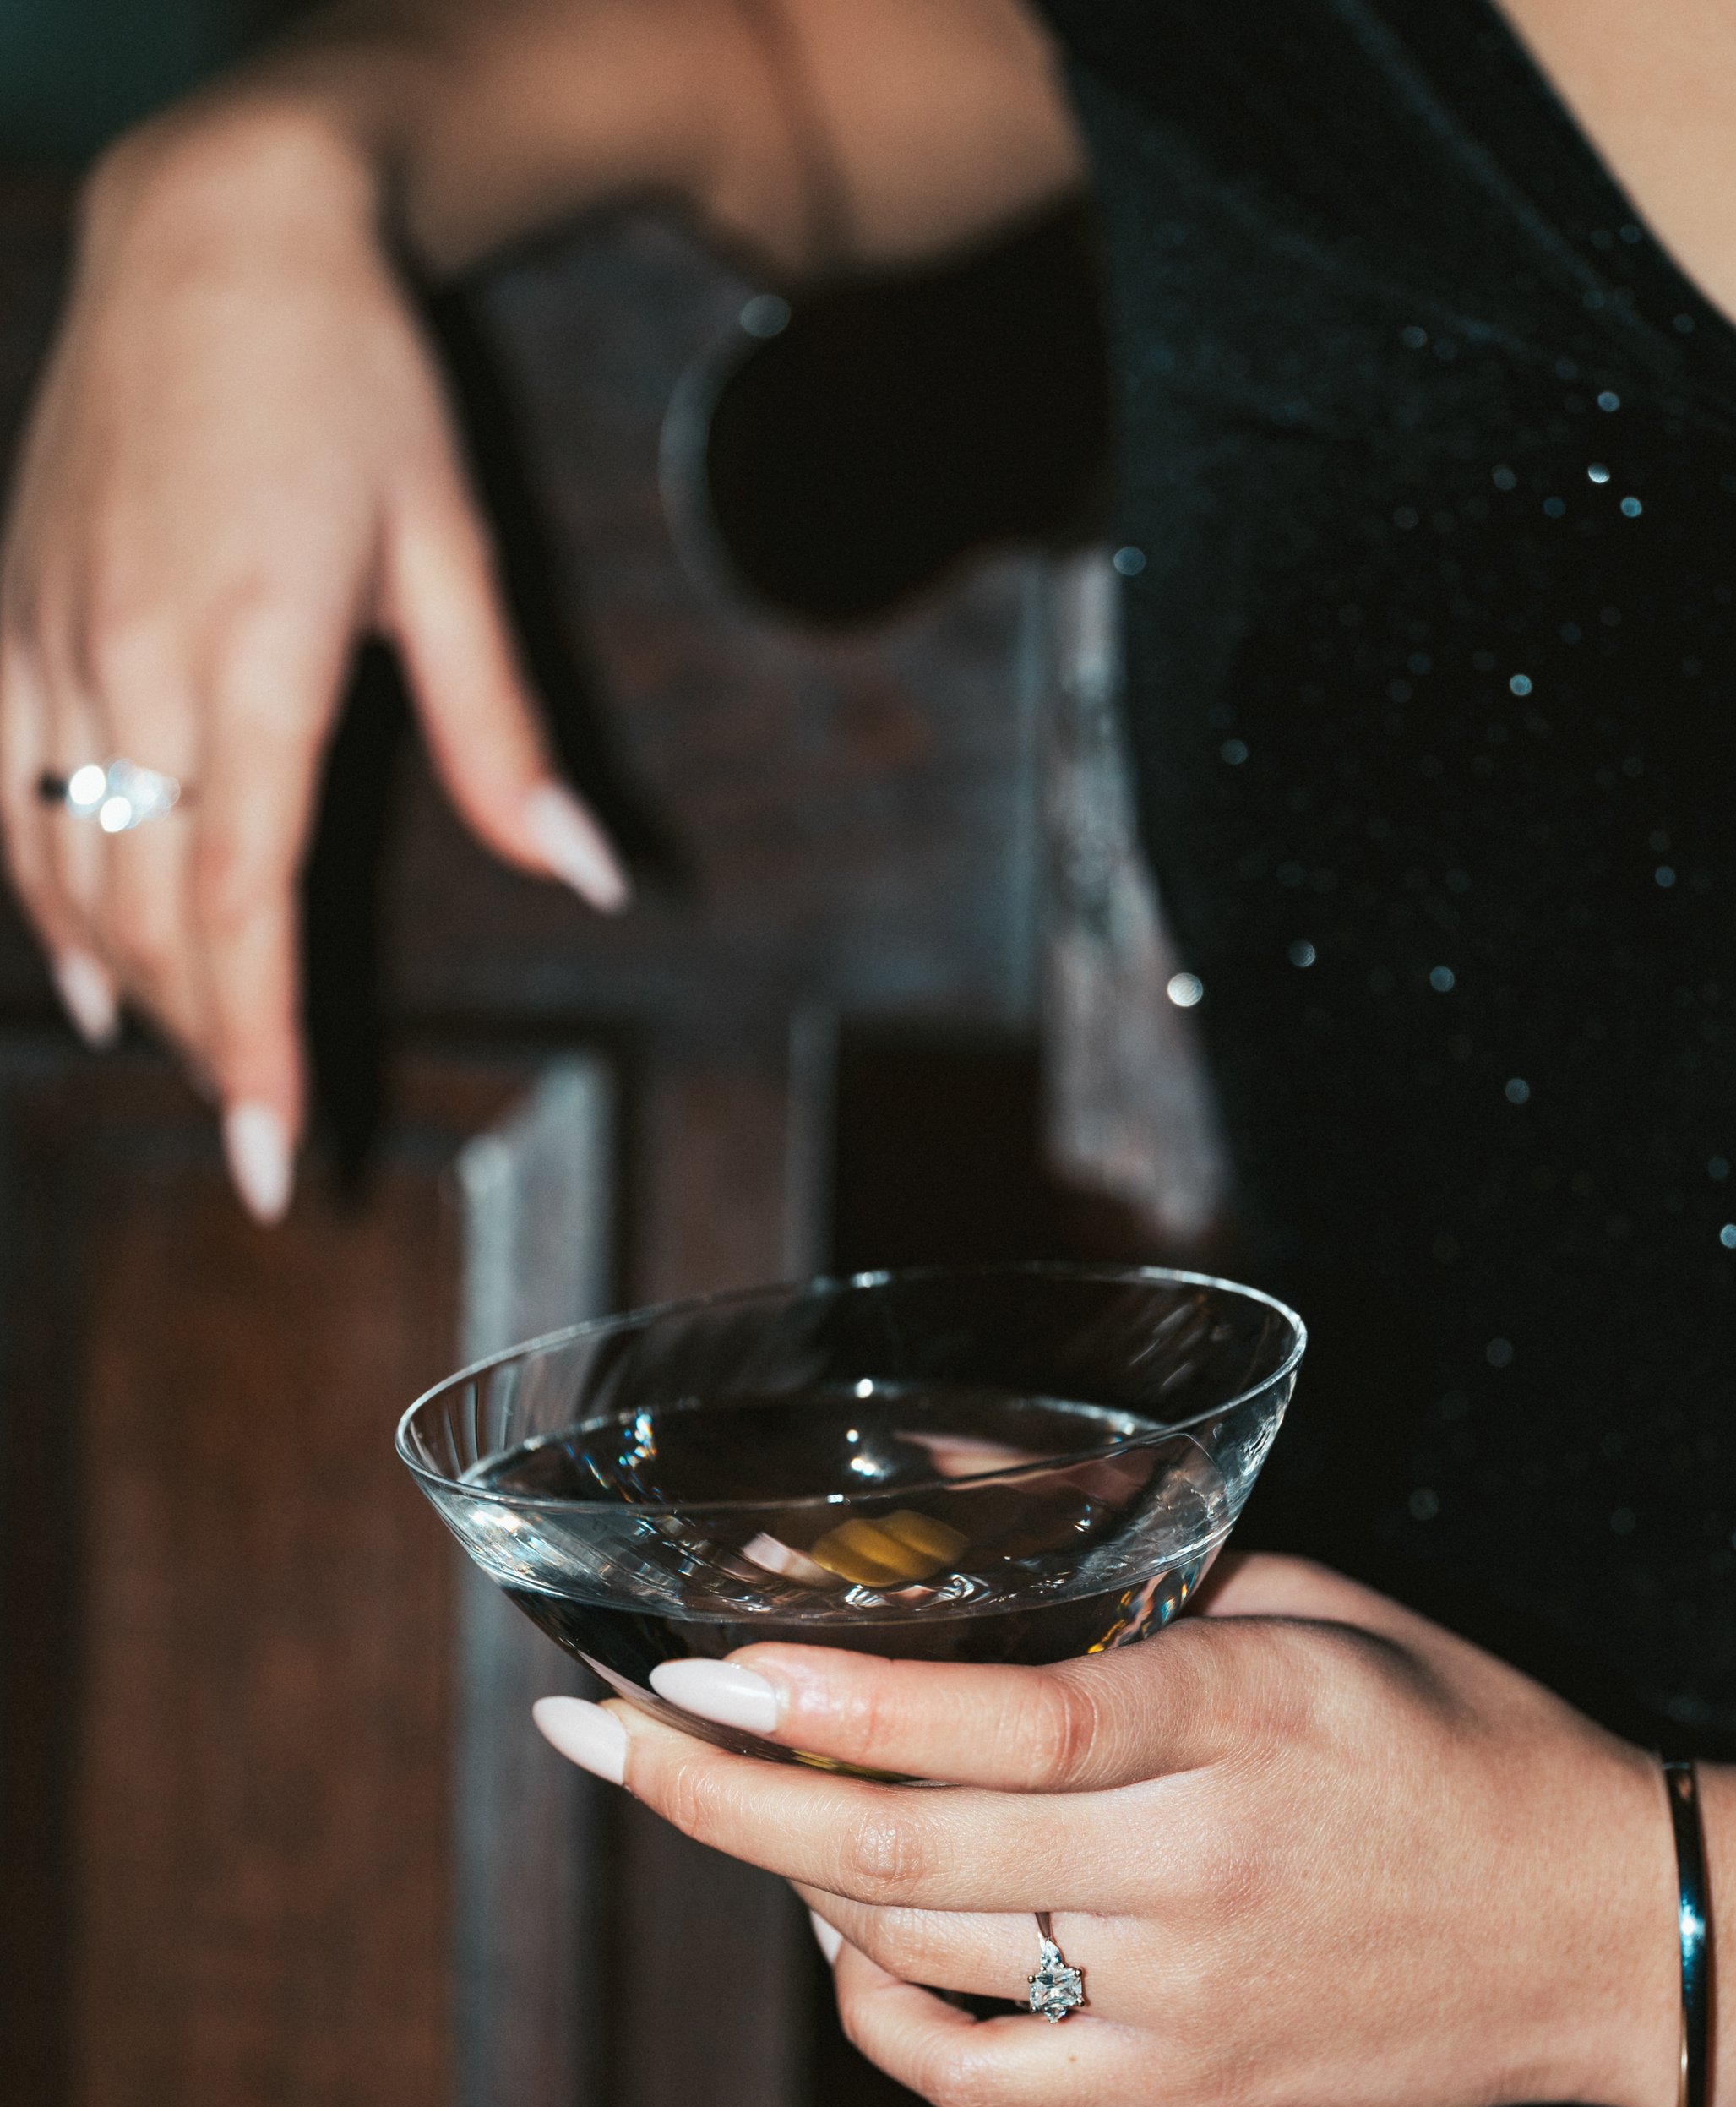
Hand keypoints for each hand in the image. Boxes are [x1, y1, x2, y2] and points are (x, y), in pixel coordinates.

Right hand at [0, 103, 626, 1218]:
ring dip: (132, 984)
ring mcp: (52, 638)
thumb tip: (585, 878)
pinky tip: (81, 970)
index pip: (243, 904)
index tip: (271, 1159)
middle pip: (153, 911)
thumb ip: (504, 738)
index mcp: (254, 660)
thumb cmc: (357, 384)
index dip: (254, 1046)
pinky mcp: (10, 613)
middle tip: (255, 1141)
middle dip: (203, 1043)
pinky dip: (40, 897)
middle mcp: (133, 662)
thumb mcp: (455, 556)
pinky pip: (4, 792)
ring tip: (195, 1061)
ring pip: (69, 866)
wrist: (217, 227)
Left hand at [531, 1553, 1678, 2106]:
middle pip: (904, 1851)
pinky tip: (840, 1939)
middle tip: (603, 1741)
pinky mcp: (1181, 2087)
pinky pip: (971, 2078)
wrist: (1603, 1933)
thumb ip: (1131, 1565)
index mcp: (1245, 1716)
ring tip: (733, 1803)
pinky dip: (871, 2010)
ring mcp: (1184, 1996)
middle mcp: (1201, 1865)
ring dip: (783, 1879)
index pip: (1004, 1718)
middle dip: (716, 1795)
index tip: (696, 1668)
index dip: (829, 1700)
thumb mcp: (1317, 1604)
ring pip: (915, 1957)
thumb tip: (933, 1497)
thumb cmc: (1462, 1739)